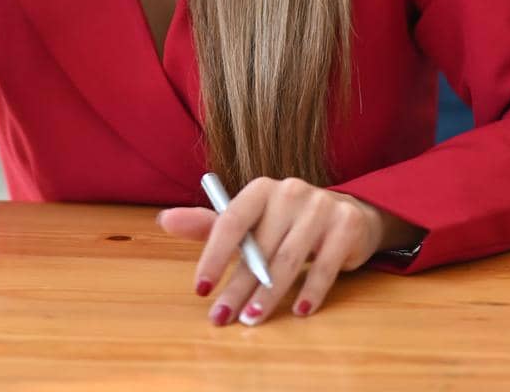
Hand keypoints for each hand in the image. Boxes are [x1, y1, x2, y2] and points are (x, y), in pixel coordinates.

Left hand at [155, 176, 386, 326]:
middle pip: (259, 248)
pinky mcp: (346, 226)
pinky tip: (300, 311)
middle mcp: (290, 192)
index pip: (231, 221)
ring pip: (289, 259)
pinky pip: (326, 265)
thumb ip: (209, 225)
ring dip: (269, 295)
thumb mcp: (250, 222)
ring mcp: (320, 207)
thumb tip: (163, 220)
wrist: (347, 214)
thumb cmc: (286, 223)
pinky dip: (312, 291)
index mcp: (261, 188)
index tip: (201, 289)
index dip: (214, 256)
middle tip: (221, 318)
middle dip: (237, 288)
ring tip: (251, 320)